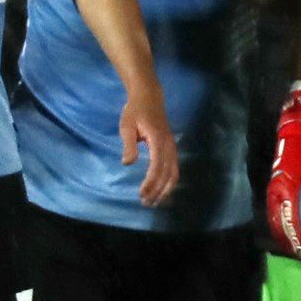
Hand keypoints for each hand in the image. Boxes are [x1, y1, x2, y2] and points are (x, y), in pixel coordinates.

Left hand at [120, 89, 179, 207]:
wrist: (149, 97)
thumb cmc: (135, 111)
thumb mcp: (127, 125)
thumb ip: (129, 145)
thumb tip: (128, 163)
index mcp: (158, 140)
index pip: (157, 166)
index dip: (151, 182)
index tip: (141, 194)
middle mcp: (168, 145)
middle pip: (167, 173)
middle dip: (158, 191)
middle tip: (146, 203)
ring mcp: (172, 147)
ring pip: (174, 173)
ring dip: (165, 189)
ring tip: (154, 201)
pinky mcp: (171, 148)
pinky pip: (174, 169)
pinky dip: (169, 182)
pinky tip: (161, 190)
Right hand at [264, 86, 300, 259]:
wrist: (296, 133)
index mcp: (288, 189)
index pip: (294, 222)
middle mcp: (277, 194)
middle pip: (282, 226)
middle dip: (293, 243)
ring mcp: (274, 193)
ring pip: (276, 222)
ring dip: (287, 237)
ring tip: (300, 249)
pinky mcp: (275, 191)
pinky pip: (276, 215)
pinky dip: (283, 227)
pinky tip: (292, 233)